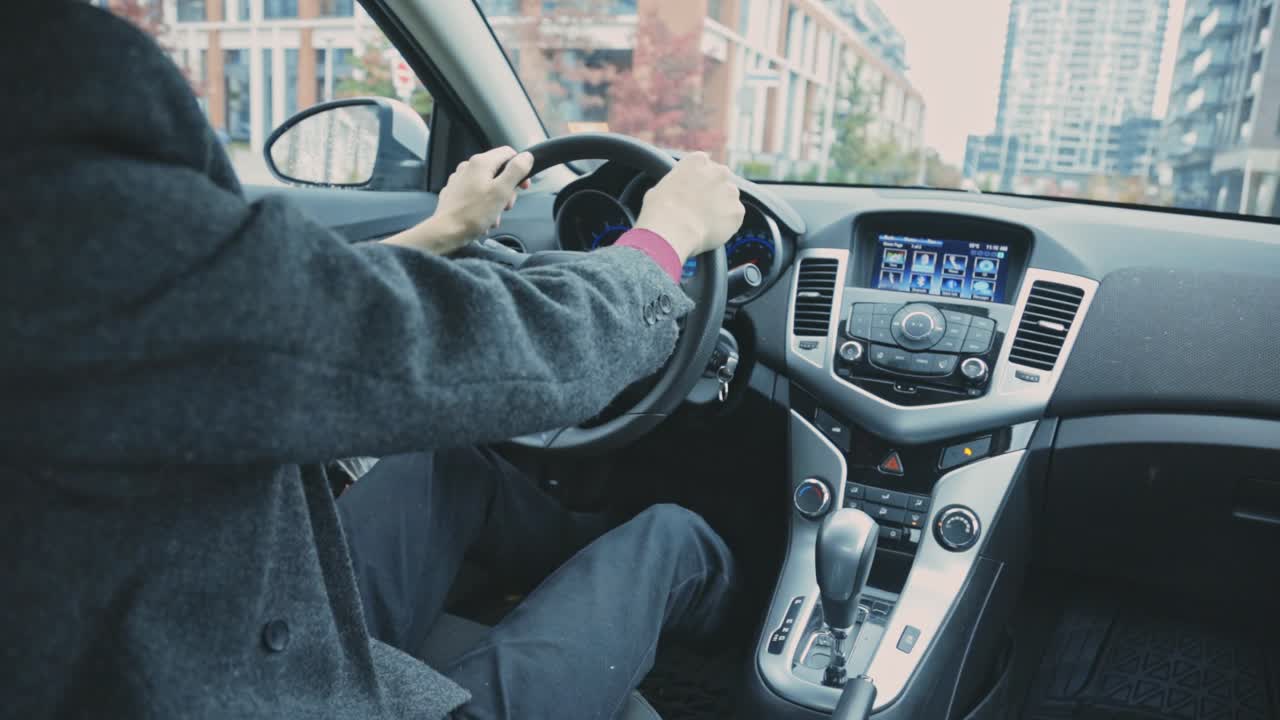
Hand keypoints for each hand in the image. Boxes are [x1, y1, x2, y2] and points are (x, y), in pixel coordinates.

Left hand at [383, 146, 531, 254]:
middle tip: (507, 206)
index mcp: (481, 162)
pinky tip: (483, 219)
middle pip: (498, 171)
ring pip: (487, 185)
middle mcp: (468, 166)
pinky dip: (483, 205)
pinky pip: (475, 194)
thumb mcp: (502, 191)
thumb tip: (527, 156)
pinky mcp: (454, 192)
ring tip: (494, 217)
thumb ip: (516, 170)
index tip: (523, 187)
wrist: (446, 232)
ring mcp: (459, 179)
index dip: (520, 168)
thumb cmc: (475, 213)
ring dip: (496, 201)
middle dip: (507, 190)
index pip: (508, 153)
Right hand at [633, 152, 744, 263]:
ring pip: (729, 199)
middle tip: (700, 208)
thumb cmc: (659, 210)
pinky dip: (727, 225)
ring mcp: (731, 191)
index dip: (697, 180)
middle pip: (720, 180)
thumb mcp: (659, 188)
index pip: (703, 165)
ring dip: (721, 208)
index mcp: (698, 161)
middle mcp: (719, 171)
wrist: (672, 230)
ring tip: (704, 223)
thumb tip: (672, 192)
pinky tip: (711, 231)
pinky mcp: (738, 212)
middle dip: (713, 192)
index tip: (692, 192)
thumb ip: (674, 184)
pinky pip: (734, 218)